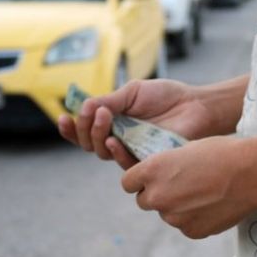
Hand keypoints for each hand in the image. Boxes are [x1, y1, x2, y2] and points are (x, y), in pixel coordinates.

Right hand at [58, 79, 217, 168]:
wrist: (194, 104)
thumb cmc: (164, 96)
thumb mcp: (132, 92)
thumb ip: (108, 100)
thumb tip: (83, 107)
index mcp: (111, 122)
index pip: (84, 131)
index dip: (71, 128)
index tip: (63, 117)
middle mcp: (117, 139)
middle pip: (89, 143)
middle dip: (85, 128)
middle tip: (96, 111)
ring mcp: (131, 151)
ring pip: (102, 153)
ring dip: (98, 136)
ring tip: (105, 117)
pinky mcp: (146, 161)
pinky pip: (125, 164)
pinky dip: (116, 153)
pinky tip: (115, 141)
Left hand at [121, 136, 256, 238]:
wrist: (250, 174)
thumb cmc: (221, 154)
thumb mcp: (185, 150)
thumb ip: (166, 167)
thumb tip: (160, 178)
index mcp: (152, 170)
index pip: (127, 182)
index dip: (139, 180)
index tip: (151, 177)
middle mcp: (157, 196)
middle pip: (144, 201)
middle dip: (157, 195)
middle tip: (180, 186)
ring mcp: (173, 217)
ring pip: (167, 214)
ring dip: (177, 207)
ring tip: (204, 193)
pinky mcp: (191, 231)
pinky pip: (185, 225)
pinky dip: (194, 218)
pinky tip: (212, 205)